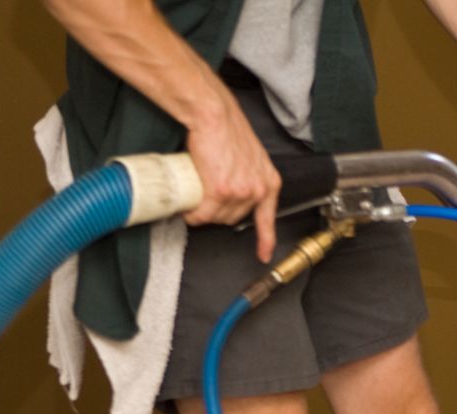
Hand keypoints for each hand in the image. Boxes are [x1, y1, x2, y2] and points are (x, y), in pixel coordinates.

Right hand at [184, 99, 279, 261]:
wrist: (213, 115)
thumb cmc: (227, 129)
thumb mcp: (251, 157)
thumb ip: (248, 175)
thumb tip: (234, 187)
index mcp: (269, 182)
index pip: (268, 219)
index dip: (266, 241)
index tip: (263, 255)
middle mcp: (258, 190)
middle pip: (234, 218)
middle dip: (217, 212)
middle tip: (204, 197)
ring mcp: (240, 193)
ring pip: (217, 217)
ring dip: (203, 212)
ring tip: (195, 195)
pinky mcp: (220, 191)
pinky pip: (202, 215)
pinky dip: (192, 214)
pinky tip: (187, 208)